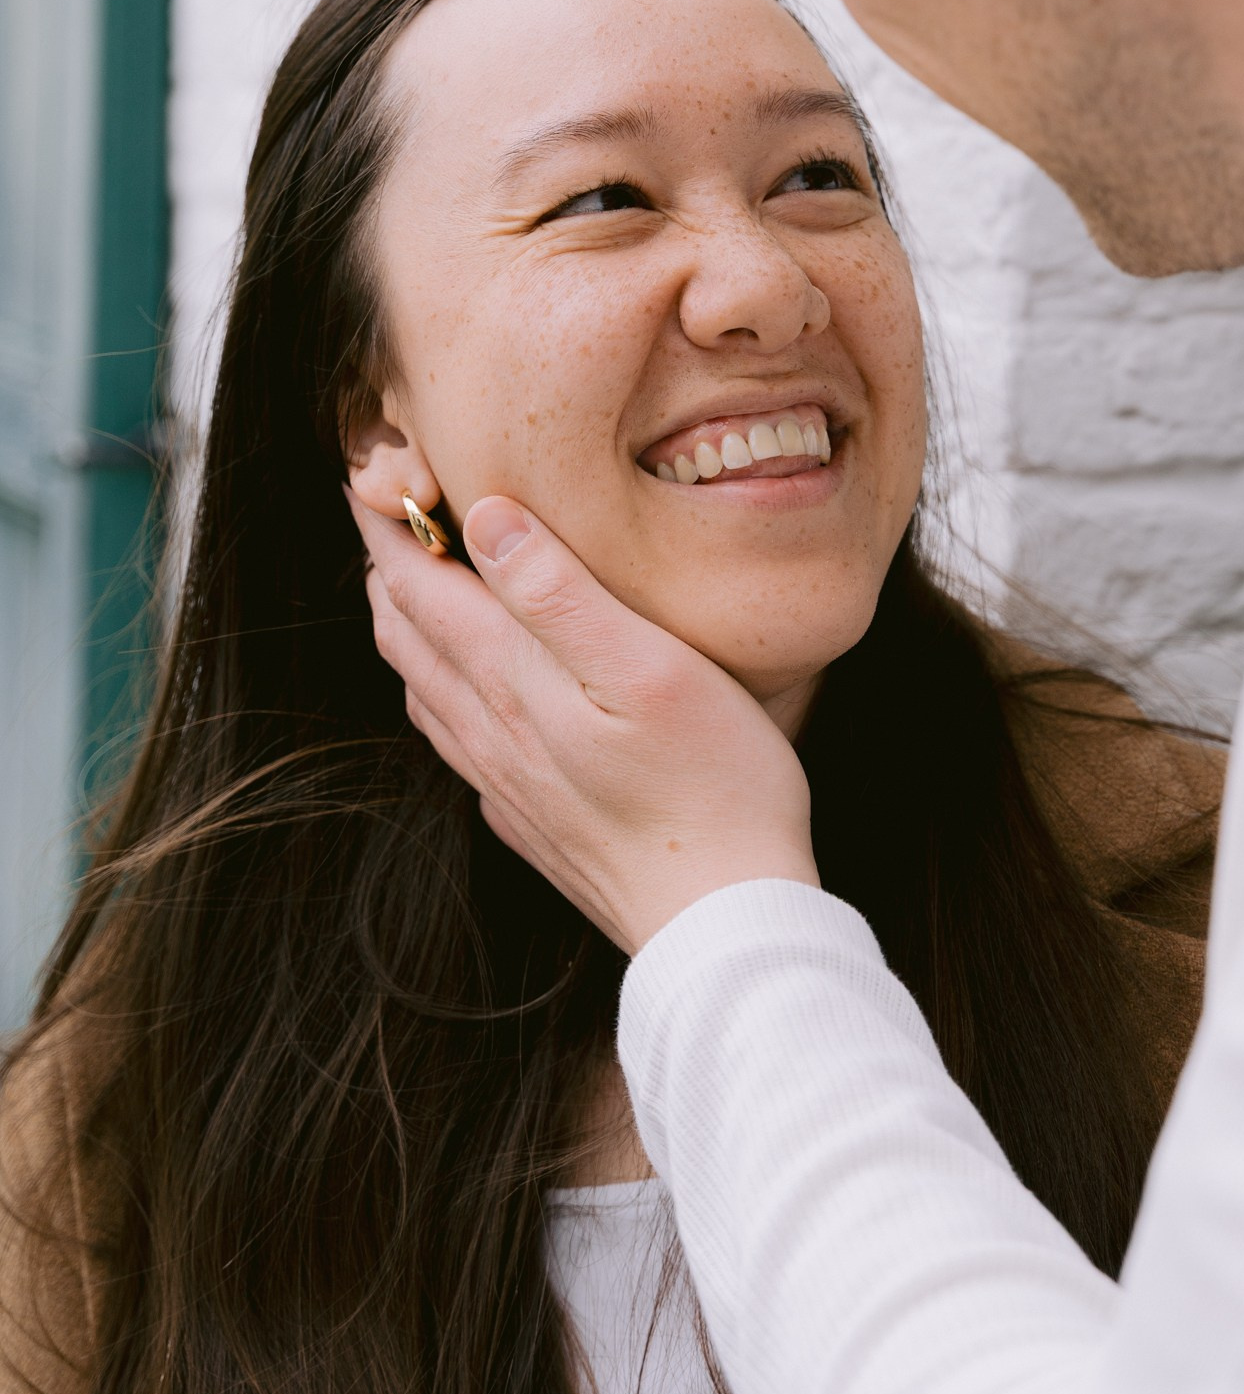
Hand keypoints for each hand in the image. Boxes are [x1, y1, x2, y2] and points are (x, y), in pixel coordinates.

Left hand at [352, 493, 819, 948]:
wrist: (722, 924)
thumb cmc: (712, 786)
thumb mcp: (648, 667)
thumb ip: (560, 593)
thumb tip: (484, 517)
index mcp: (512, 680)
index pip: (419, 584)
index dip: (389, 523)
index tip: (371, 468)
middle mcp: (490, 730)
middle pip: (408, 632)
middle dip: (389, 563)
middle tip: (388, 508)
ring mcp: (505, 782)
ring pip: (423, 688)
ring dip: (406, 625)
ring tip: (411, 582)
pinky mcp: (530, 821)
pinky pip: (455, 739)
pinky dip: (437, 689)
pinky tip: (461, 692)